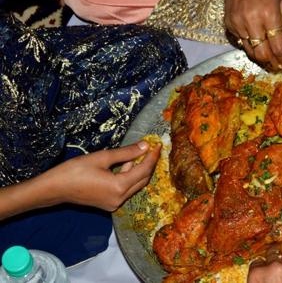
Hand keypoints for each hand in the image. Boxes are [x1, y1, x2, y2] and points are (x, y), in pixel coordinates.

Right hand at [42, 141, 159, 210]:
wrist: (54, 189)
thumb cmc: (75, 171)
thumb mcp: (102, 157)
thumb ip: (126, 153)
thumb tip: (145, 146)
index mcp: (119, 187)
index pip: (144, 170)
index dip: (152, 157)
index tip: (158, 145)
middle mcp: (120, 199)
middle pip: (142, 180)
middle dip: (148, 164)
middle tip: (152, 149)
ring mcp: (114, 204)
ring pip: (134, 185)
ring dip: (138, 170)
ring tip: (137, 154)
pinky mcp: (109, 204)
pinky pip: (125, 189)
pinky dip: (128, 177)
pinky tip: (125, 165)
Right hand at [224, 0, 281, 72]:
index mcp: (269, 15)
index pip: (279, 47)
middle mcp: (252, 22)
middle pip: (263, 54)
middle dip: (273, 63)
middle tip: (280, 66)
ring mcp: (238, 24)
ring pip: (250, 51)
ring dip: (262, 57)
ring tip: (270, 59)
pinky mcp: (229, 24)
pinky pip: (241, 42)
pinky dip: (251, 45)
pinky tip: (257, 43)